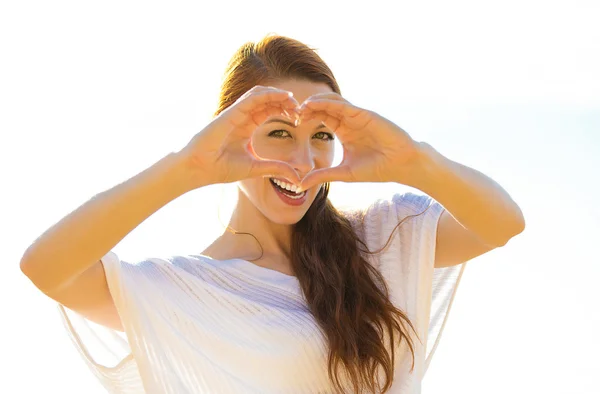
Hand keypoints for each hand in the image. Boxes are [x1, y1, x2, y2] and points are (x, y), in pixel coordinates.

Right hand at [178, 86, 302, 187]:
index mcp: (246, 127)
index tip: (299, 118)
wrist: (199, 169)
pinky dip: (267, 94)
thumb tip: (296, 178)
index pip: (268, 112)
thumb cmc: (220, 169)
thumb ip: (275, 169)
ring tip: (293, 99)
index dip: (284, 111)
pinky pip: (251, 98)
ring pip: (259, 95)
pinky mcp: (230, 112)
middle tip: (300, 108)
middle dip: (284, 102)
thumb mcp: (255, 168)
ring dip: (277, 94)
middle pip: (266, 101)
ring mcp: (235, 113)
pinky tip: (282, 96)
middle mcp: (241, 117)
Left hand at [295, 93, 422, 191]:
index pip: (321, 118)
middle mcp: (349, 121)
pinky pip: (343, 105)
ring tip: (301, 107)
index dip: (306, 118)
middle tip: (291, 113)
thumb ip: (322, 175)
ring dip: (315, 102)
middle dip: (307, 108)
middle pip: (323, 108)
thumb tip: (300, 185)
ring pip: (332, 102)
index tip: (292, 123)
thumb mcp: (344, 173)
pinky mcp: (365, 114)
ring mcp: (357, 116)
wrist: (401, 165)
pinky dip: (328, 103)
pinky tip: (314, 104)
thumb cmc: (377, 169)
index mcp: (344, 131)